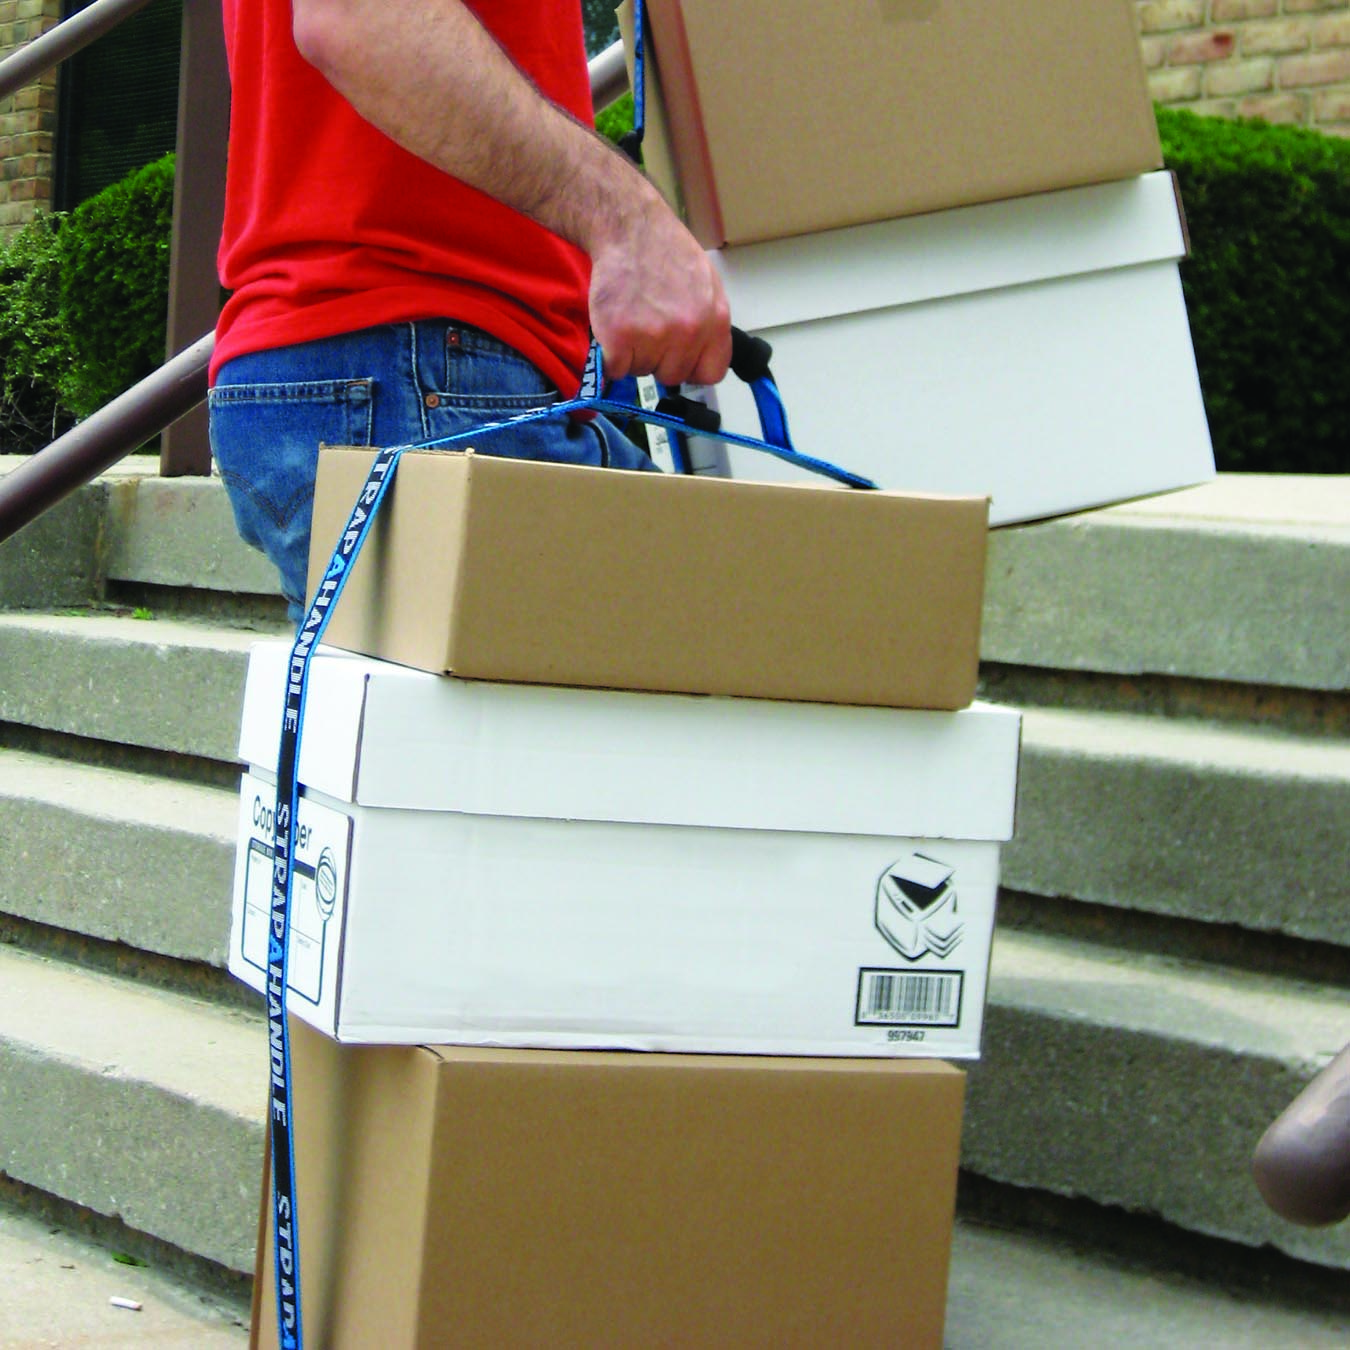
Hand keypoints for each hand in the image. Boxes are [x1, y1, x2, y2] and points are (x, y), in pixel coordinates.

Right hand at [588, 187, 731, 387]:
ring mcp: (655, 336)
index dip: (692, 367)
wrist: (629, 227)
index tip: (678, 358)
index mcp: (715, 321)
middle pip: (672, 374)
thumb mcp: (706, 285)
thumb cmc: (666, 251)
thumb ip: (708, 325)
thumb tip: (702, 359)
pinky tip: (614, 327)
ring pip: (641, 371)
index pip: (711, 373)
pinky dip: (609, 355)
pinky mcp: (620, 338)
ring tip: (631, 317)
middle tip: (646, 326)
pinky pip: (615, 369)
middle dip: (658, 358)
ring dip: (632, 354)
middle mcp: (689, 332)